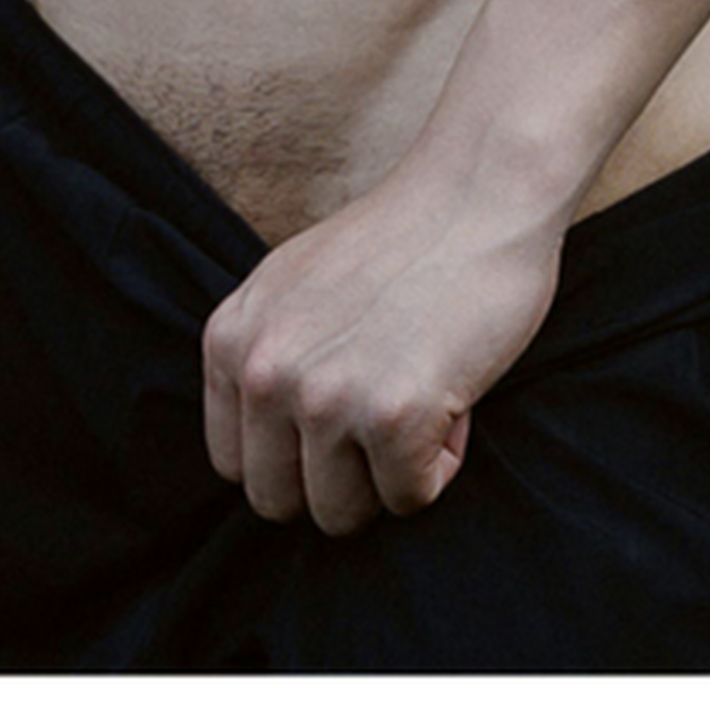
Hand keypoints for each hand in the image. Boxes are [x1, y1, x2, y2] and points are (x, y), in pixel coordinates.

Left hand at [202, 161, 564, 534]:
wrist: (479, 195)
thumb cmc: (401, 241)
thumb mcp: (292, 289)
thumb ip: (266, 358)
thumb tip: (266, 451)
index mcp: (230, 341)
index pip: (233, 463)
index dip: (295, 455)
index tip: (342, 418)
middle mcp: (263, 372)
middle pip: (277, 501)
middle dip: (337, 480)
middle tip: (385, 420)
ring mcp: (324, 396)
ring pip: (339, 514)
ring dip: (389, 474)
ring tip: (419, 400)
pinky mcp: (391, 416)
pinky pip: (409, 498)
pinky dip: (440, 465)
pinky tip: (452, 400)